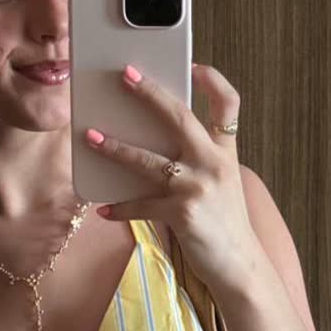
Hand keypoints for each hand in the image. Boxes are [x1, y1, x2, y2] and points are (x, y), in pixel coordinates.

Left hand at [87, 62, 262, 294]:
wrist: (240, 266)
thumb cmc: (224, 223)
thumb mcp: (221, 183)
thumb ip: (197, 160)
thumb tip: (151, 142)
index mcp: (226, 153)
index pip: (228, 105)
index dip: (213, 80)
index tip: (194, 65)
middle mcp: (214, 164)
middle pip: (180, 117)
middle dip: (149, 93)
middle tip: (125, 75)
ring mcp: (198, 187)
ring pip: (147, 160)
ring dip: (115, 148)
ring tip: (90, 137)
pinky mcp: (182, 213)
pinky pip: (140, 205)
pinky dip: (120, 207)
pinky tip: (103, 209)